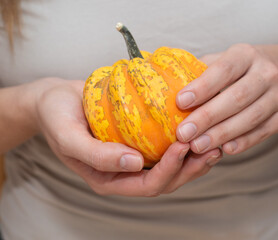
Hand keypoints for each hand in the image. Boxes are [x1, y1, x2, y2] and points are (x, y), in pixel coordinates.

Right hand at [34, 78, 221, 195]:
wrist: (55, 100)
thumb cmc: (56, 116)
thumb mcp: (68, 137)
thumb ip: (97, 155)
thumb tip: (134, 164)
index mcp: (109, 180)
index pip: (148, 185)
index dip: (169, 170)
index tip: (182, 145)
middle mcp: (125, 174)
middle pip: (166, 181)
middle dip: (190, 168)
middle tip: (212, 147)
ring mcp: (134, 159)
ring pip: (171, 167)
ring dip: (194, 158)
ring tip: (215, 142)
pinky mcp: (140, 143)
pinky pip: (166, 148)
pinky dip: (185, 143)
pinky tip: (199, 129)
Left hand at [175, 44, 277, 154]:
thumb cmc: (253, 66)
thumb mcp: (233, 58)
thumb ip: (206, 71)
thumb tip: (172, 86)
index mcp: (248, 55)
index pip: (224, 70)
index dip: (202, 87)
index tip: (181, 102)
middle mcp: (268, 73)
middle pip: (236, 98)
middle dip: (207, 118)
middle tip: (183, 134)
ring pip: (249, 118)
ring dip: (221, 135)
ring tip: (197, 146)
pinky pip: (262, 132)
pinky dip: (243, 142)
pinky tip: (224, 149)